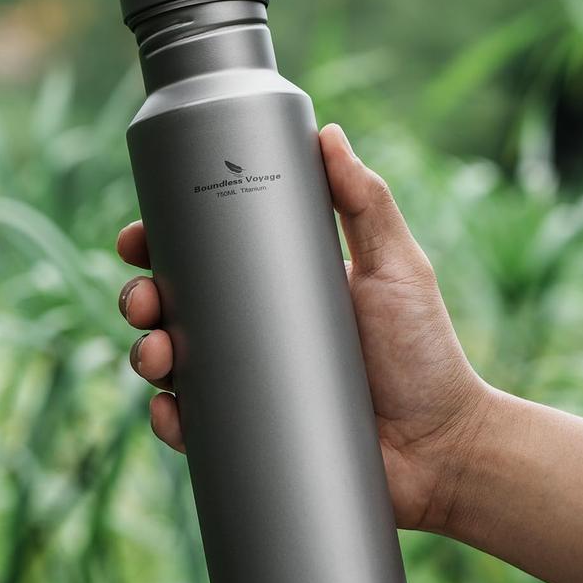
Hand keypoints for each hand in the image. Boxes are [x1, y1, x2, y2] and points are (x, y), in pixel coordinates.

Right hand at [116, 123, 489, 532]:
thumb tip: (328, 132)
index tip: (139, 237)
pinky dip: (171, 421)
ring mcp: (251, 387)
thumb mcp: (397, 268)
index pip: (206, 258)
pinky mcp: (252, 438)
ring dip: (145, 356)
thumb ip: (368, 203)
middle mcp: (255, 334)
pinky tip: (169, 412)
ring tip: (155, 355)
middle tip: (143, 300)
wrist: (443, 449)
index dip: (162, 246)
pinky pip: (196, 429)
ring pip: (174, 367)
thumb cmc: (426, 354)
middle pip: (175, 309)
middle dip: (141, 299)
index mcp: (277, 287)